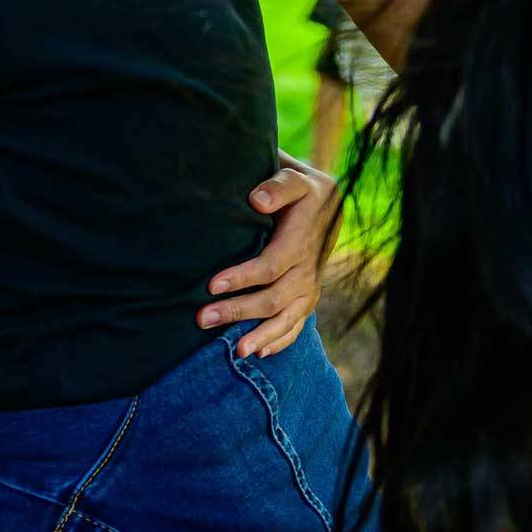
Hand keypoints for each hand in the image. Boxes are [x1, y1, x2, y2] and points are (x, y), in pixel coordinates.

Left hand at [203, 155, 334, 355]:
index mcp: (302, 240)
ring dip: (260, 336)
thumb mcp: (295, 177)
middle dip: (238, 311)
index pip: (270, 265)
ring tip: (236, 352)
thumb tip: (257, 201)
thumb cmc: (300, 189)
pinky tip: (259, 353)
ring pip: (287, 318)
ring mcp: (310, 286)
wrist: (328, 203)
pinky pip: (298, 325)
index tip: (211, 285)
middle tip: (202, 319)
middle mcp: (309, 268)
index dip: (242, 278)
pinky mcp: (308, 297)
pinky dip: (281, 341)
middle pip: (273, 298)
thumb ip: (279, 185)